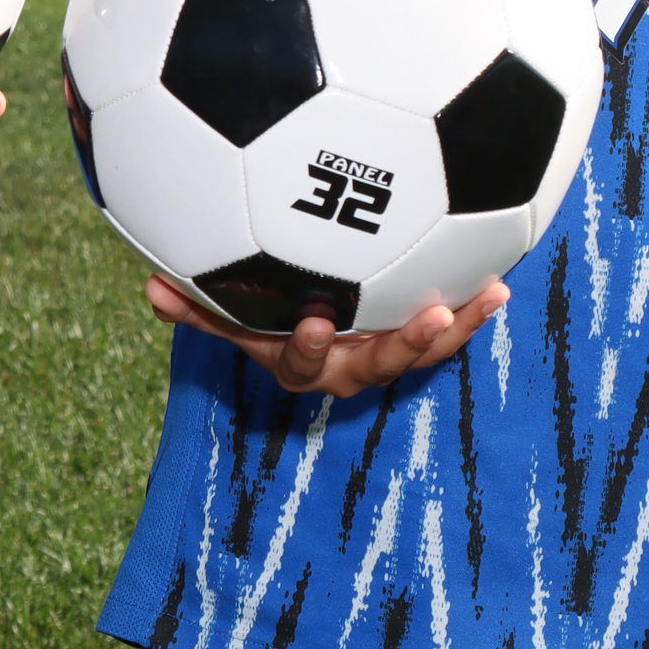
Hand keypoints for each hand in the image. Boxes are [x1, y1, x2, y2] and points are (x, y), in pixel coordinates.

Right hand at [145, 272, 508, 398]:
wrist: (310, 333)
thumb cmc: (264, 315)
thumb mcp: (230, 313)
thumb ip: (196, 305)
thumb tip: (149, 288)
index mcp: (302, 364)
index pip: (304, 363)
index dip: (310, 347)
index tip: (317, 322)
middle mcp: (348, 368)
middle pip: (379, 366)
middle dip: (404, 344)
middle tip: (430, 315)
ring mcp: (385, 356)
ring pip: (423, 352)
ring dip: (457, 327)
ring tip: (487, 298)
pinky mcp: (417, 338)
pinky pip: (447, 330)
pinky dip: (474, 310)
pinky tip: (500, 280)